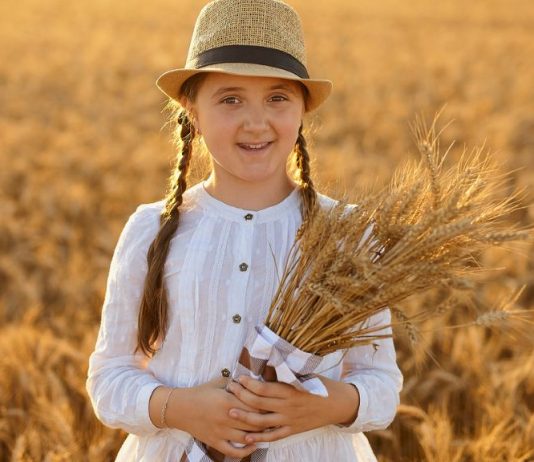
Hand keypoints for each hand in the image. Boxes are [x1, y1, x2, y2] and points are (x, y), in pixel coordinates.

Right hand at [165, 377, 265, 457]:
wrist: (180, 407)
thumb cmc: (201, 392)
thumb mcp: (218, 383)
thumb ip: (235, 384)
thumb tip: (252, 382)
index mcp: (228, 400)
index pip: (255, 406)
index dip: (266, 406)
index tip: (272, 405)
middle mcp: (226, 417)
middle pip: (254, 423)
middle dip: (266, 422)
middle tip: (274, 419)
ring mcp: (221, 431)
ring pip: (246, 437)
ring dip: (258, 436)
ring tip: (267, 431)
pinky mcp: (215, 442)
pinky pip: (233, 451)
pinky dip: (245, 451)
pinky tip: (253, 445)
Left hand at [226, 375, 359, 443]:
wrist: (339, 404)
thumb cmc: (321, 385)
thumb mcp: (304, 375)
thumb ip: (286, 373)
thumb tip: (267, 363)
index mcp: (291, 390)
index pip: (264, 389)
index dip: (248, 384)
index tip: (238, 378)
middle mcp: (288, 406)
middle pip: (259, 403)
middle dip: (241, 396)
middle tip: (230, 390)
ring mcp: (290, 420)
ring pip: (262, 421)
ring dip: (245, 417)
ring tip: (230, 412)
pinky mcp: (293, 430)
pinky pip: (273, 436)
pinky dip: (259, 438)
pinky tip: (247, 437)